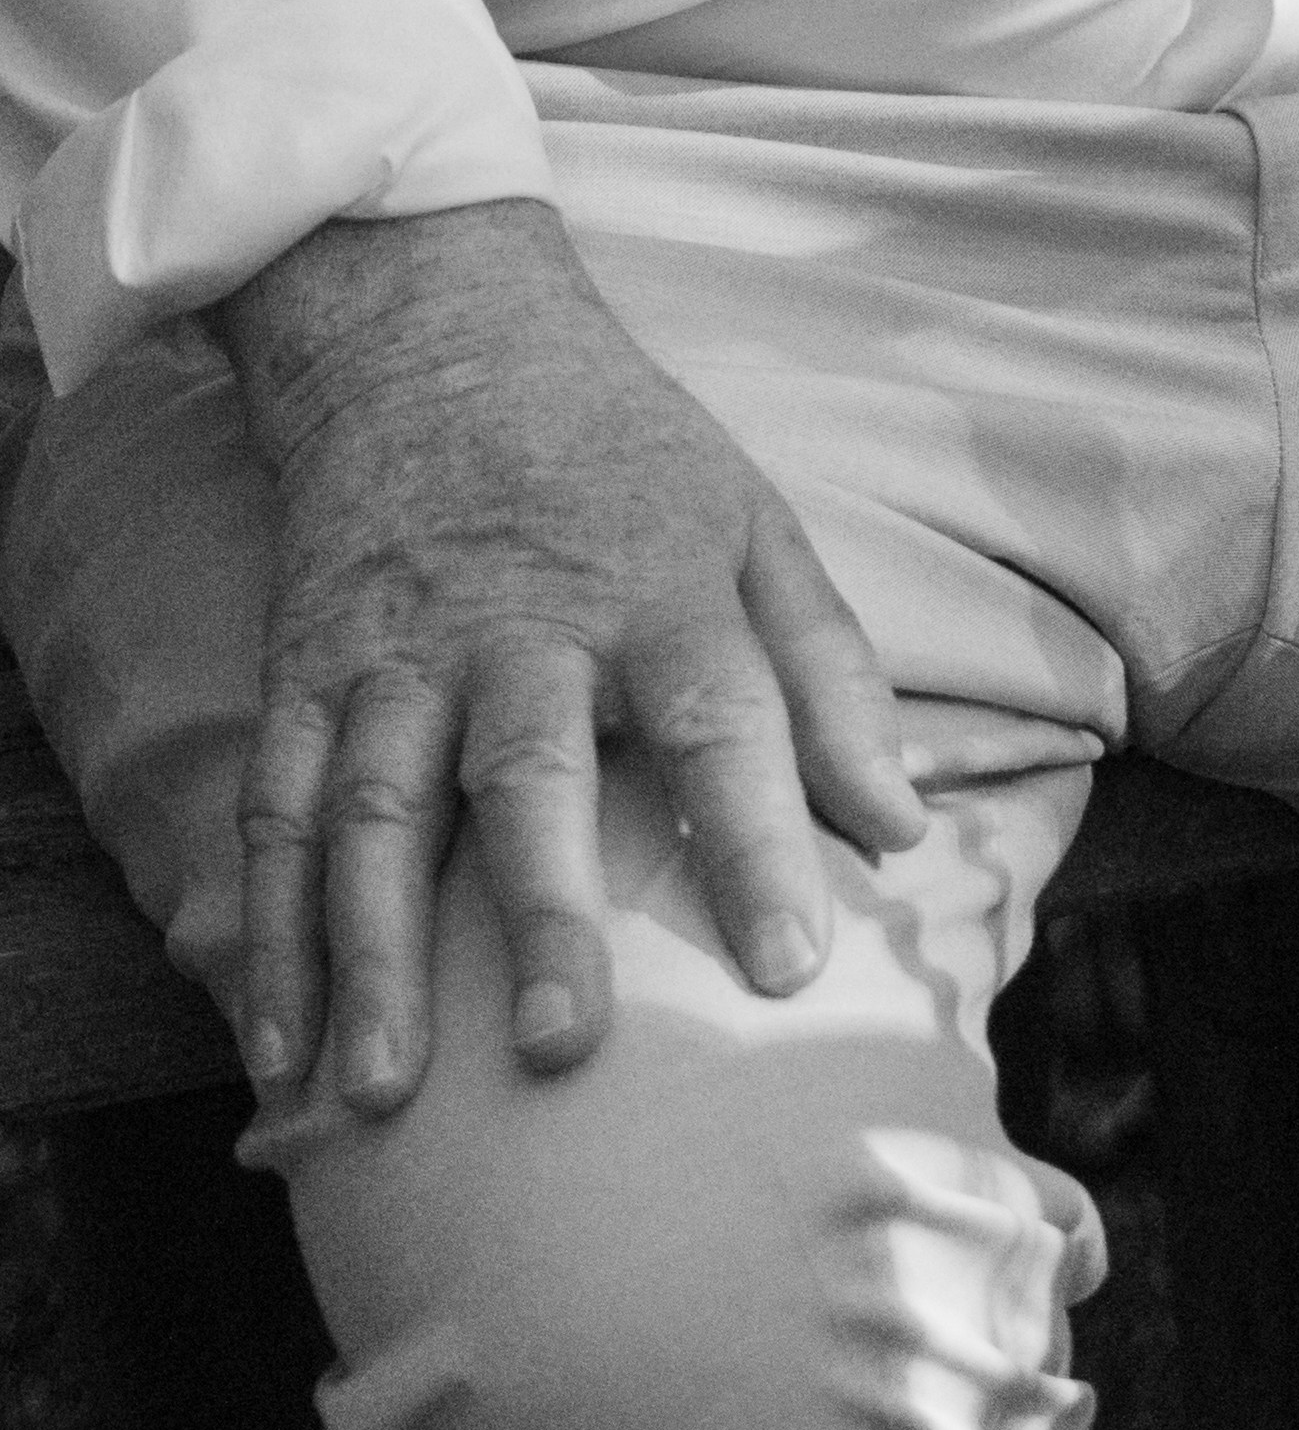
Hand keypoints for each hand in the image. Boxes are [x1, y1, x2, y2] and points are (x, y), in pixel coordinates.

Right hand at [216, 198, 922, 1117]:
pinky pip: (274, 819)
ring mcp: (395, 655)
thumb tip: (901, 830)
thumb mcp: (755, 527)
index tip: (792, 963)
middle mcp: (519, 629)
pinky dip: (267, 941)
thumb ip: (829, 680)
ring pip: (372, 815)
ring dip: (372, 960)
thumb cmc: (624, 461)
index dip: (758, 838)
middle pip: (530, 776)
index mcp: (658, 589)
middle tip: (561, 1047)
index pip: (722, 716)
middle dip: (543, 913)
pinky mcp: (302, 674)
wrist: (431, 331)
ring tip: (378, 1098)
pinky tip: (276, 1055)